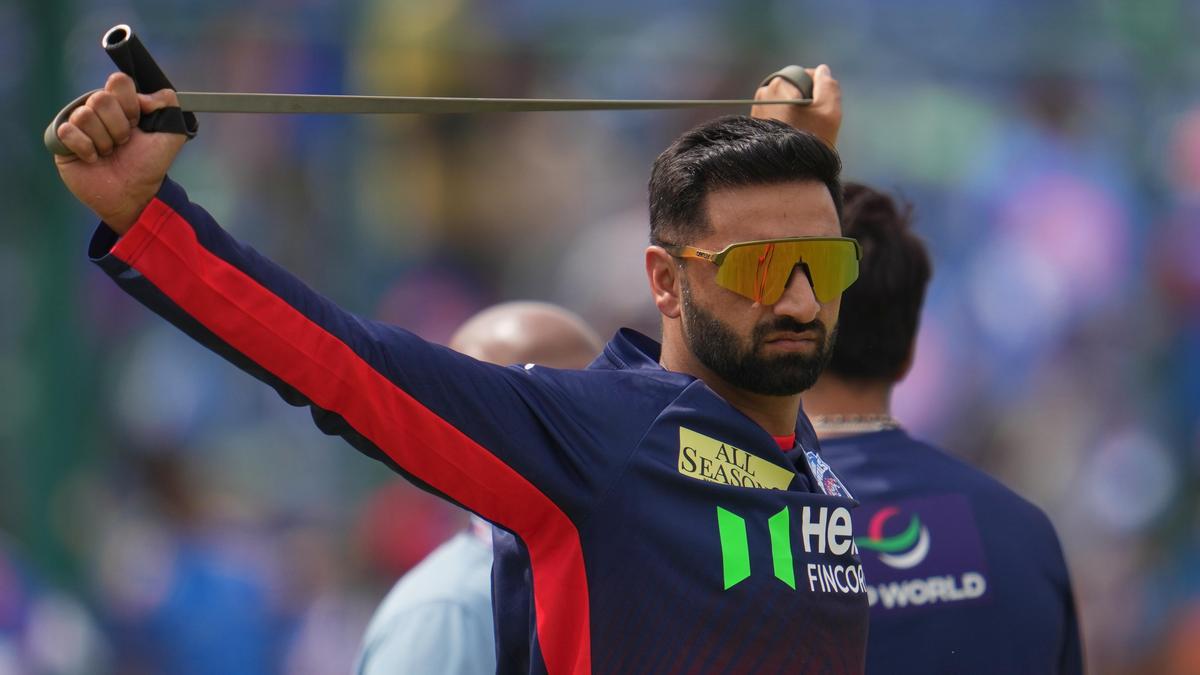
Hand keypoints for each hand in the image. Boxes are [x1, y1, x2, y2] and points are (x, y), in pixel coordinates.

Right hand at [54, 72, 186, 233]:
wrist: (134, 194)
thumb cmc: (149, 166)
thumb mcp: (171, 135)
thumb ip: (169, 105)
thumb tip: (147, 95)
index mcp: (121, 103)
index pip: (119, 81)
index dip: (130, 105)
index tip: (138, 124)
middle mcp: (98, 109)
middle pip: (100, 98)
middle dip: (118, 127)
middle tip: (123, 143)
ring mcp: (78, 123)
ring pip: (84, 115)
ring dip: (103, 141)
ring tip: (109, 153)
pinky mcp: (62, 140)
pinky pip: (67, 131)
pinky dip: (85, 148)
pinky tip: (93, 159)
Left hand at [751, 64, 840, 147]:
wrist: (785, 174)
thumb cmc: (810, 141)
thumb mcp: (829, 112)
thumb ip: (828, 86)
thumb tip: (821, 70)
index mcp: (780, 84)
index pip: (805, 75)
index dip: (818, 89)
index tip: (822, 108)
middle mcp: (763, 92)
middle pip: (794, 88)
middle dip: (806, 101)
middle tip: (813, 122)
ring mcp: (757, 108)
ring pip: (785, 102)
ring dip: (796, 112)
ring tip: (803, 131)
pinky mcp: (755, 124)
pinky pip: (776, 115)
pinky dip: (786, 121)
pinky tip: (792, 136)